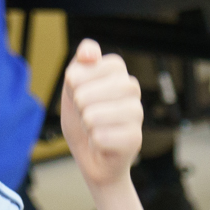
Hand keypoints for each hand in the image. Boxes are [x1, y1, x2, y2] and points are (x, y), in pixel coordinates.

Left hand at [61, 40, 144, 186]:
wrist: (93, 156)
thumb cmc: (84, 120)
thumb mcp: (73, 87)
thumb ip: (78, 64)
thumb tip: (89, 53)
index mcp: (117, 69)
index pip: (81, 68)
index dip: (73, 85)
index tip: (81, 95)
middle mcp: (132, 87)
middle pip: (83, 94)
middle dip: (79, 109)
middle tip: (88, 116)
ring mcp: (137, 112)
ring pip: (91, 116)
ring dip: (86, 127)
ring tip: (96, 129)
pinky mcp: (135, 138)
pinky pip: (99, 136)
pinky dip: (94, 143)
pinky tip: (103, 144)